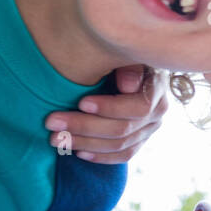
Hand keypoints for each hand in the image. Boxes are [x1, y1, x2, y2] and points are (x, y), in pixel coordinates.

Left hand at [45, 66, 168, 163]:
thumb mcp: (126, 54)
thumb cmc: (123, 55)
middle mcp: (157, 112)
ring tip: (56, 139)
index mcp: (157, 89)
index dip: (109, 107)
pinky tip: (77, 152)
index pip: (139, 107)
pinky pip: (122, 156)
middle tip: (52, 122)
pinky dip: (99, 156)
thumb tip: (127, 86)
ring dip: (85, 143)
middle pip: (123, 130)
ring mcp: (149, 129)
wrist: (127, 65)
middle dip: (84, 126)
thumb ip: (129, 66)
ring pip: (119, 146)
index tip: (81, 102)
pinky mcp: (139, 141)